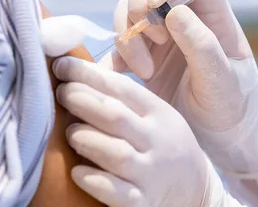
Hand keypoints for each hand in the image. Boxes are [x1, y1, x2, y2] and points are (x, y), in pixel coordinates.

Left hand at [53, 56, 212, 206]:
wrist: (197, 191)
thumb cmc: (163, 145)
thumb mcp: (155, 116)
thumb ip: (124, 98)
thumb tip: (78, 72)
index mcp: (159, 114)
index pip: (122, 89)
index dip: (89, 75)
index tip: (62, 65)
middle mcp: (157, 141)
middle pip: (115, 116)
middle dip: (83, 101)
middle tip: (60, 93)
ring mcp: (151, 174)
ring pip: (115, 153)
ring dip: (86, 139)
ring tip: (68, 133)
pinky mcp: (143, 202)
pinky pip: (116, 193)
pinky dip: (94, 180)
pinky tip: (76, 171)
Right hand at [104, 0, 257, 176]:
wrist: (220, 142)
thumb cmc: (233, 108)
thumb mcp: (223, 81)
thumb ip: (203, 46)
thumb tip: (175, 12)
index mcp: (212, 12)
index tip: (158, 2)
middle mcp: (184, 15)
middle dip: (140, 3)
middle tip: (153, 39)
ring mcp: (160, 34)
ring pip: (128, 9)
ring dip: (128, 35)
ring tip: (146, 71)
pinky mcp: (140, 56)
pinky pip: (116, 42)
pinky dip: (114, 56)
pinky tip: (127, 78)